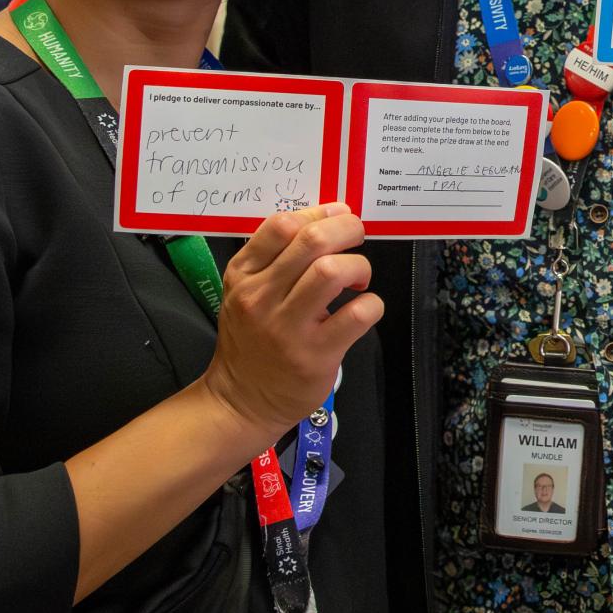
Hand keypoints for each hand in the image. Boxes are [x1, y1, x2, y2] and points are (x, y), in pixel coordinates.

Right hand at [202, 204, 381, 439]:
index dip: (318, 212)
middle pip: (311, 242)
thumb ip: (275, 258)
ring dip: (358, 266)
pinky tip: (363, 308)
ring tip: (358, 277)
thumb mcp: (244, 293)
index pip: (281, 225)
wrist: (241, 400)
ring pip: (332, 272)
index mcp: (243, 275)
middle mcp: (261, 298)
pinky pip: (358, 313)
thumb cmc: (251, 340)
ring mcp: (288, 328)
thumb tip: (327, 217)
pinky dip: (372, 303)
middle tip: (357, 238)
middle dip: (346, 230)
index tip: (338, 215)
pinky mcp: (316, 354)